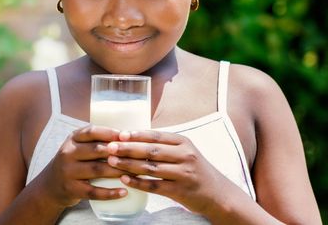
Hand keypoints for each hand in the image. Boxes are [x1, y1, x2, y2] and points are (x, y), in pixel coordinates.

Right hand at [40, 125, 127, 207]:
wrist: (50, 185)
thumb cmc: (73, 162)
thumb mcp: (77, 146)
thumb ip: (95, 140)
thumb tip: (126, 135)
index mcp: (72, 139)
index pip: (91, 132)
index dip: (109, 133)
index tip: (126, 135)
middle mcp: (67, 153)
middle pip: (96, 150)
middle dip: (118, 152)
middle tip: (137, 155)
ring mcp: (68, 172)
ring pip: (97, 170)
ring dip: (118, 171)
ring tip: (135, 172)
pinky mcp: (71, 189)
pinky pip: (93, 191)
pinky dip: (110, 193)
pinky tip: (124, 191)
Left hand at [106, 130, 229, 214]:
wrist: (218, 194)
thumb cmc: (194, 169)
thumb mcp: (184, 151)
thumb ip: (164, 144)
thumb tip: (133, 137)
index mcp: (183, 142)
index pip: (156, 136)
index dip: (136, 135)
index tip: (119, 134)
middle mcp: (185, 156)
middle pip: (151, 150)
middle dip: (128, 148)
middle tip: (110, 147)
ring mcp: (183, 173)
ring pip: (151, 168)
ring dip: (128, 164)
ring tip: (111, 161)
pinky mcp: (181, 191)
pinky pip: (155, 186)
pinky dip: (139, 182)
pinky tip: (125, 179)